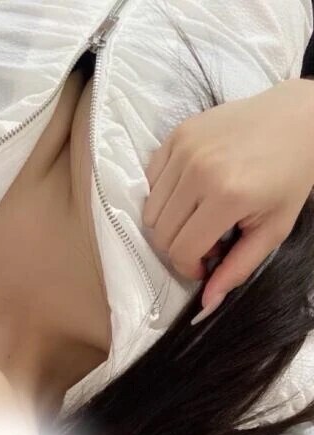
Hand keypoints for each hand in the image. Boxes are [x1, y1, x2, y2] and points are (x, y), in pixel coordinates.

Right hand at [143, 79, 313, 318]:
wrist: (297, 118)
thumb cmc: (291, 176)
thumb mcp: (273, 229)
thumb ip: (238, 268)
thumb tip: (207, 304)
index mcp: (227, 197)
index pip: (181, 250)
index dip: (189, 267)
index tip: (206, 264)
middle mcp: (199, 171)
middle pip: (160, 233)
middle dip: (179, 248)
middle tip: (205, 241)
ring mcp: (184, 149)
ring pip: (150, 210)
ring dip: (170, 223)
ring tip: (198, 217)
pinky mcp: (177, 135)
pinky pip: (151, 181)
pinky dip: (164, 196)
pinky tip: (190, 193)